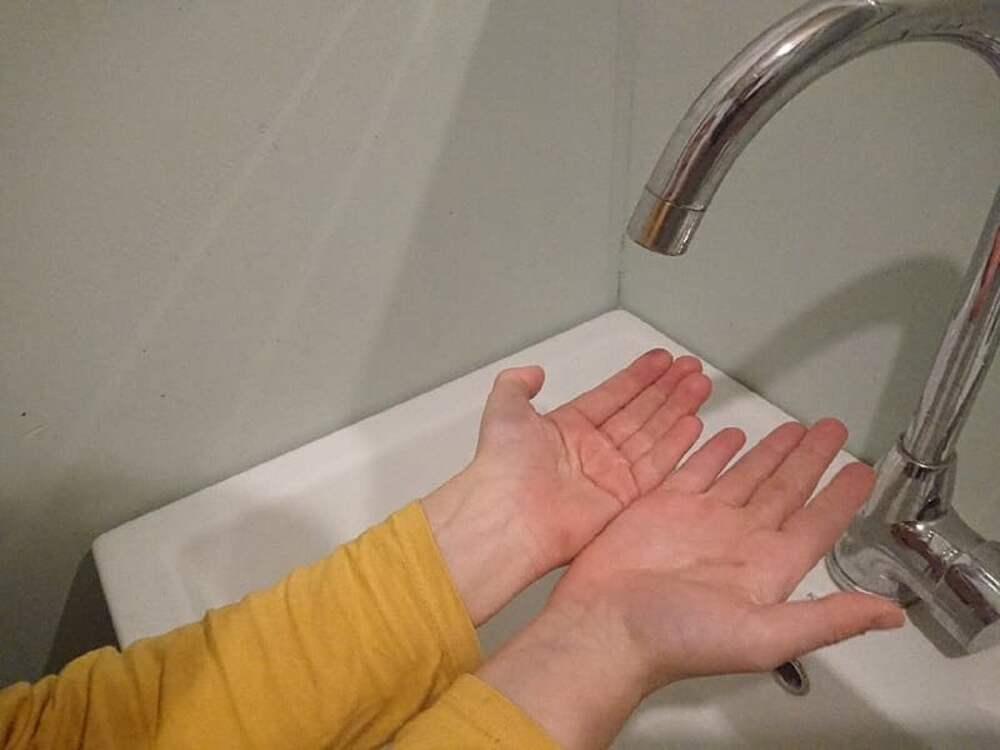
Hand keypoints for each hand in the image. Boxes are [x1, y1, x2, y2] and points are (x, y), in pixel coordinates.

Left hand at [423, 349, 711, 623]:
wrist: (508, 514)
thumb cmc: (502, 464)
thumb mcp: (504, 410)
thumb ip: (517, 385)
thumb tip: (533, 372)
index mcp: (567, 429)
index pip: (612, 396)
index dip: (638, 377)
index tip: (662, 359)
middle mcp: (592, 451)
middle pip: (639, 413)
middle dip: (667, 389)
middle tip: (692, 367)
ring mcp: (610, 475)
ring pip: (653, 434)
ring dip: (678, 409)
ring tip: (701, 384)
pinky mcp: (624, 499)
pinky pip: (657, 467)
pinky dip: (676, 445)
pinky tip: (694, 423)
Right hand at [479, 419, 904, 748]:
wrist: (604, 624)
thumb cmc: (676, 637)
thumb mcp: (763, 635)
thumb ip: (828, 619)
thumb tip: (891, 614)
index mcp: (767, 568)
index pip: (816, 523)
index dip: (841, 497)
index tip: (862, 470)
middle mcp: (739, 540)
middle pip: (786, 489)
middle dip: (810, 459)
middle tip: (830, 429)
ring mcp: (702, 519)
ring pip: (747, 474)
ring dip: (771, 451)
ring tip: (794, 428)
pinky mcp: (665, 504)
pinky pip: (699, 469)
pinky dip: (717, 451)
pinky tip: (732, 435)